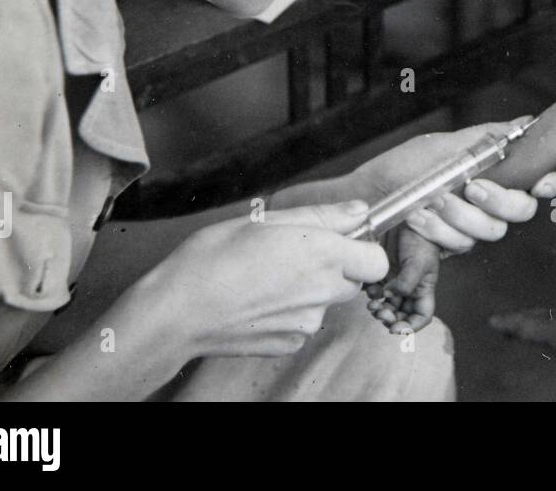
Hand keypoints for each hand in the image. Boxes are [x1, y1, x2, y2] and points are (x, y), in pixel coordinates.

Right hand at [141, 201, 388, 359]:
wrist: (177, 312)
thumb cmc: (214, 258)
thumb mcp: (267, 219)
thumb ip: (322, 215)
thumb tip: (359, 210)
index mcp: (322, 254)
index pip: (378, 260)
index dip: (363, 248)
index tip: (342, 239)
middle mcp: (322, 291)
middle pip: (354, 281)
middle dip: (337, 267)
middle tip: (296, 254)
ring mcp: (307, 323)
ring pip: (327, 303)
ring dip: (311, 290)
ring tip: (268, 277)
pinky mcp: (290, 344)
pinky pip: (304, 324)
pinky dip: (290, 313)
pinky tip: (259, 301)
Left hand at [352, 120, 555, 253]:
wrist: (367, 196)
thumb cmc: (403, 167)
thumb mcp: (444, 145)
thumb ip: (488, 138)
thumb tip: (527, 122)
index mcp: (493, 172)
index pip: (537, 179)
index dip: (547, 182)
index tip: (539, 184)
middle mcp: (488, 201)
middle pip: (521, 210)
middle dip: (498, 200)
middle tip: (471, 187)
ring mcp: (471, 226)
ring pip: (491, 231)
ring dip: (459, 215)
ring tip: (430, 200)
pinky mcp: (451, 247)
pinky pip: (462, 246)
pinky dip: (439, 230)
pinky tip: (418, 217)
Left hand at [367, 227, 440, 334]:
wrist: (408, 219)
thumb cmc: (421, 239)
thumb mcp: (419, 261)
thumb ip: (407, 282)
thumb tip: (390, 295)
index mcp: (423, 289)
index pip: (421, 317)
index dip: (410, 327)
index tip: (396, 328)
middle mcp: (409, 288)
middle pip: (401, 314)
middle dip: (391, 319)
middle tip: (380, 314)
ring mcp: (394, 281)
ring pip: (387, 305)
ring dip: (379, 309)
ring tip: (372, 305)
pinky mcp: (381, 273)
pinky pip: (374, 291)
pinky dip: (370, 295)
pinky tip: (368, 290)